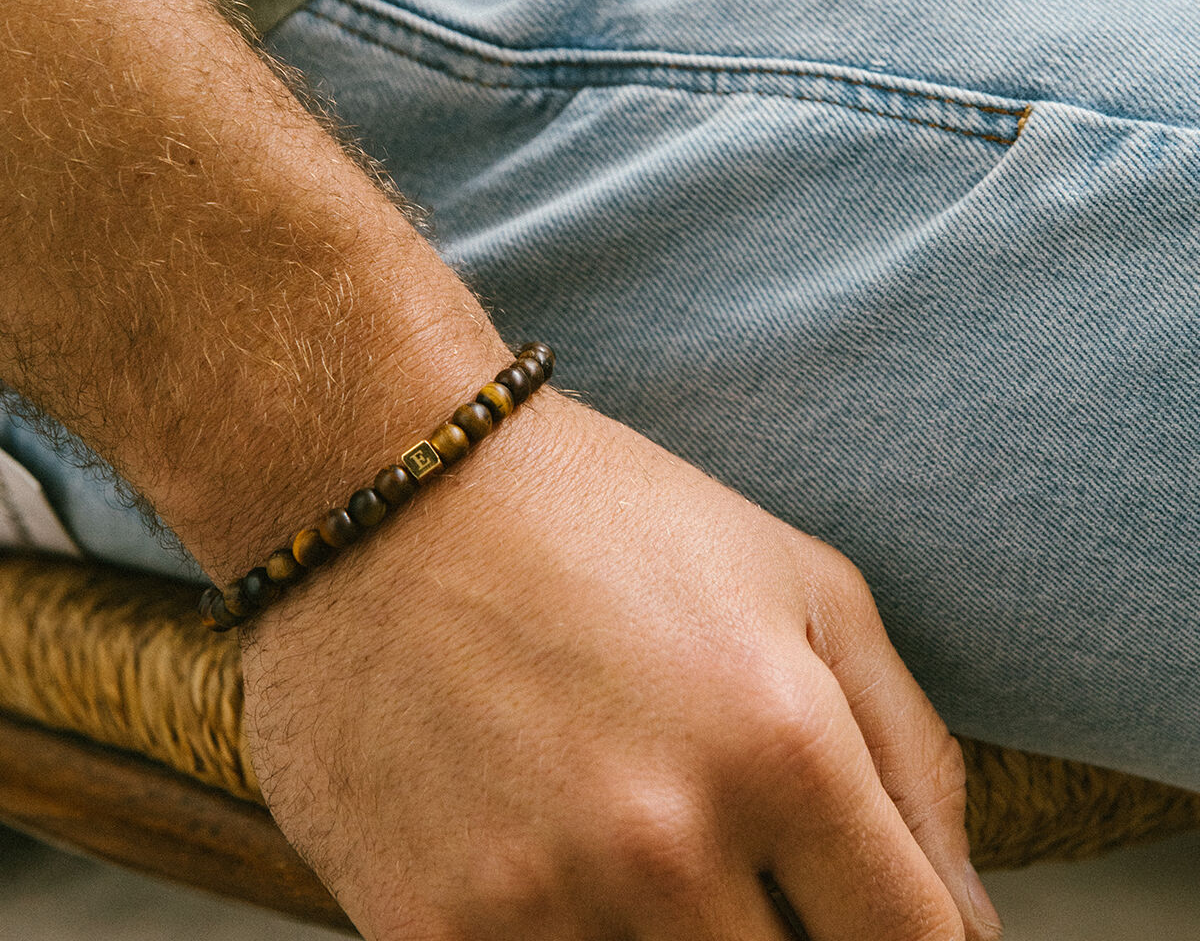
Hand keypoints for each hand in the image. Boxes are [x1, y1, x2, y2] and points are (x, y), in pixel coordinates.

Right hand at [239, 391, 1001, 940]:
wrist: (384, 485)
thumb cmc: (604, 516)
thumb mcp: (794, 581)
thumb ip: (911, 752)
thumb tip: (969, 928)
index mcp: (779, 744)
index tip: (867, 917)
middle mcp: (664, 839)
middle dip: (785, 938)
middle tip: (734, 862)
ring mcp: (536, 898)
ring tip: (635, 846)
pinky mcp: (425, 932)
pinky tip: (555, 869)